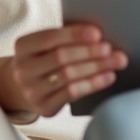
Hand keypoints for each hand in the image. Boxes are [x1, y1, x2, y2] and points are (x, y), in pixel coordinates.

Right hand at [11, 25, 128, 116]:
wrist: (27, 87)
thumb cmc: (45, 59)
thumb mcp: (47, 46)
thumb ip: (66, 38)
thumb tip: (99, 35)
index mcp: (23, 46)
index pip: (49, 37)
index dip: (74, 35)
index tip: (97, 33)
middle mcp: (23, 69)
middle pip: (60, 57)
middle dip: (89, 52)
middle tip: (110, 48)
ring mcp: (31, 90)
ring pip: (68, 75)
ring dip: (96, 67)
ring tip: (116, 61)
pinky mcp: (43, 106)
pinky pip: (72, 93)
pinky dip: (93, 84)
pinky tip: (108, 77)